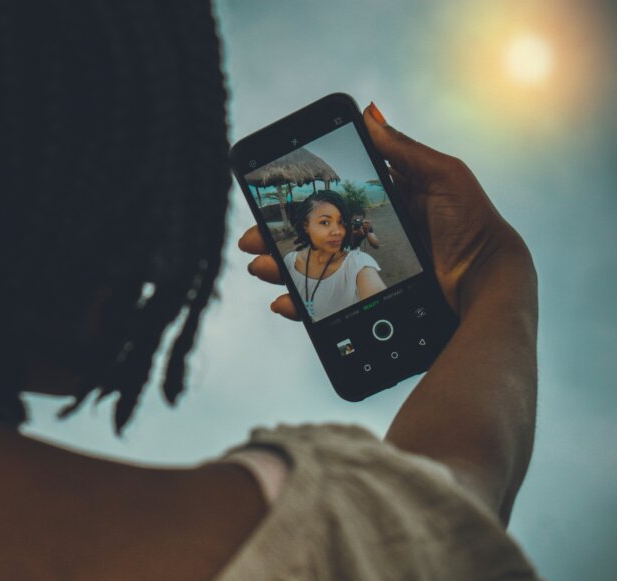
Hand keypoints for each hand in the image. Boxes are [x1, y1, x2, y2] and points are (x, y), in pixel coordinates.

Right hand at [239, 103, 529, 316]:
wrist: (486, 283)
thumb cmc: (472, 225)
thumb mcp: (443, 176)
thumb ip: (403, 150)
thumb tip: (368, 115)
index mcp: (379, 207)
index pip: (326, 203)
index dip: (296, 204)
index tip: (266, 202)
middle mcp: (367, 240)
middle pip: (308, 239)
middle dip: (273, 239)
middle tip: (250, 242)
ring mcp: (365, 274)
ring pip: (309, 271)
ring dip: (278, 270)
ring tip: (260, 268)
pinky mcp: (367, 306)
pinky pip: (325, 308)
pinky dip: (299, 306)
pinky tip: (283, 302)